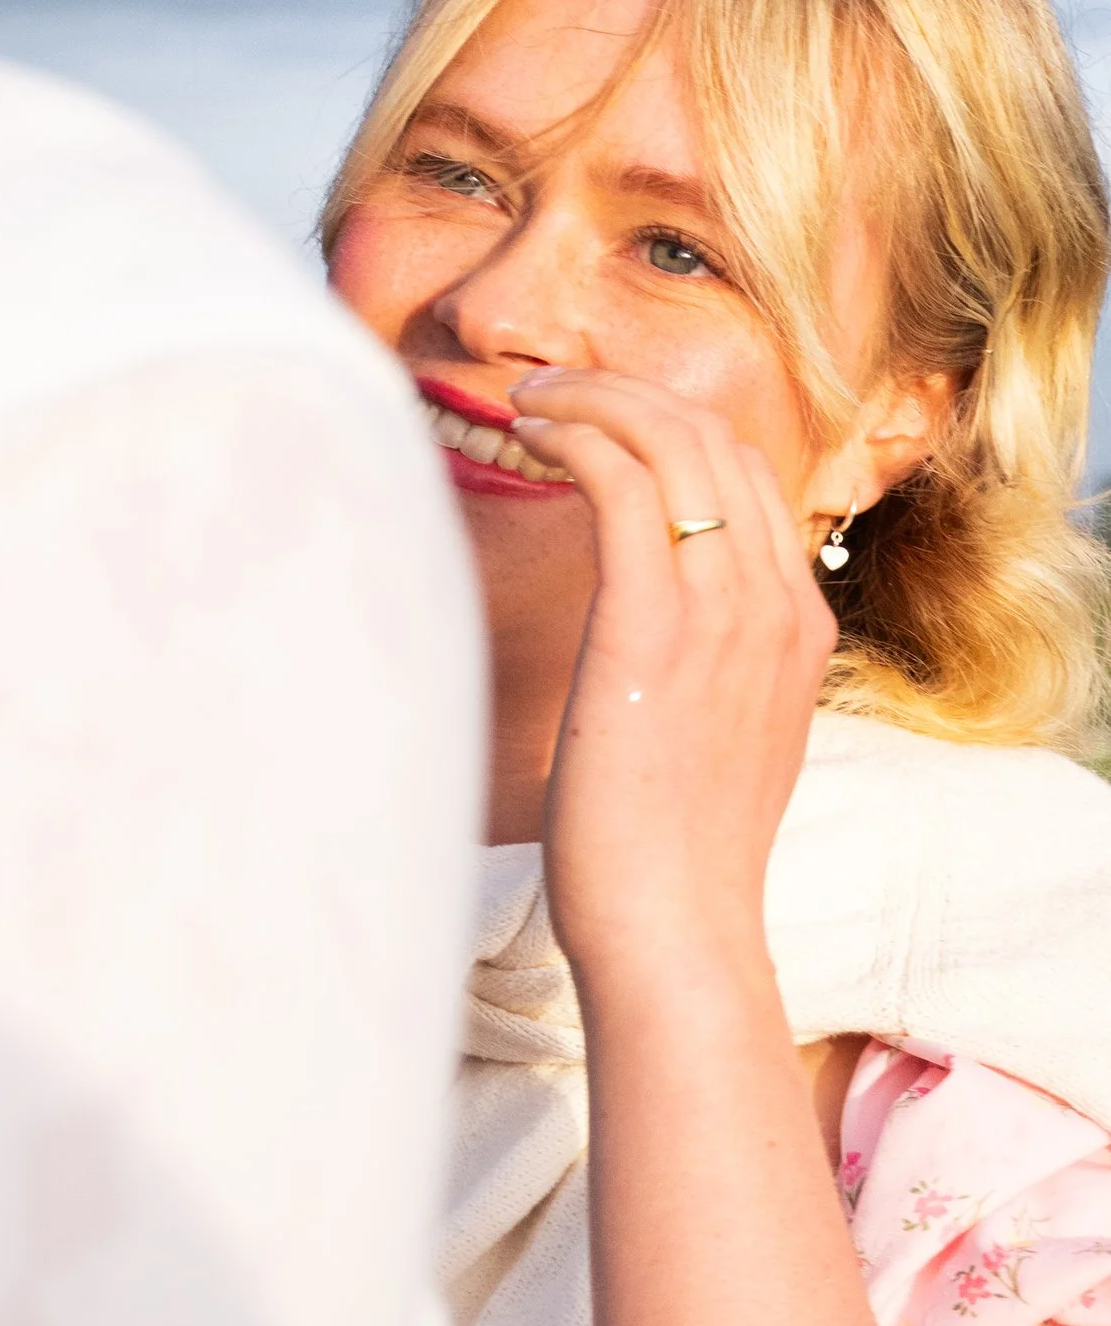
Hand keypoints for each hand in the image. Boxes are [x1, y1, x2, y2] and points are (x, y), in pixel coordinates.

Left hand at [508, 368, 835, 995]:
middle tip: (549, 393)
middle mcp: (775, 605)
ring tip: (526, 401)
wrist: (675, 932)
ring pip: (672, 441)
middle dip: (627, 393)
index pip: (751, 475)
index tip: (597, 420)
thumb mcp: (719, 741)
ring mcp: (724, 613)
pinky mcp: (654, 628)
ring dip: (591, 398)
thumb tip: (653, 630)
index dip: (671, 426)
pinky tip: (528, 438)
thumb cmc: (671, 853)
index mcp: (799, 626)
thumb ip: (710, 669)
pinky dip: (575, 436)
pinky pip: (622, 484)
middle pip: (717, 438)